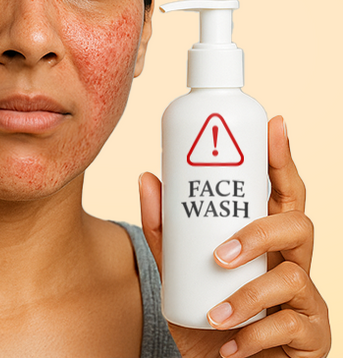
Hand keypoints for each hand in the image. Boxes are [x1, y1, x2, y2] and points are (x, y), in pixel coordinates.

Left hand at [139, 116, 330, 357]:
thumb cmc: (207, 321)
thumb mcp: (177, 276)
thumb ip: (164, 232)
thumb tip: (148, 176)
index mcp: (266, 243)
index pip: (281, 194)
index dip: (283, 159)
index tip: (275, 124)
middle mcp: (291, 264)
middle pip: (299, 225)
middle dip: (261, 232)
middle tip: (221, 254)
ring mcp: (306, 300)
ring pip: (293, 278)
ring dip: (247, 296)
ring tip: (215, 313)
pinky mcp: (311, 336)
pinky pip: (291, 325)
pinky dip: (255, 336)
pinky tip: (232, 347)